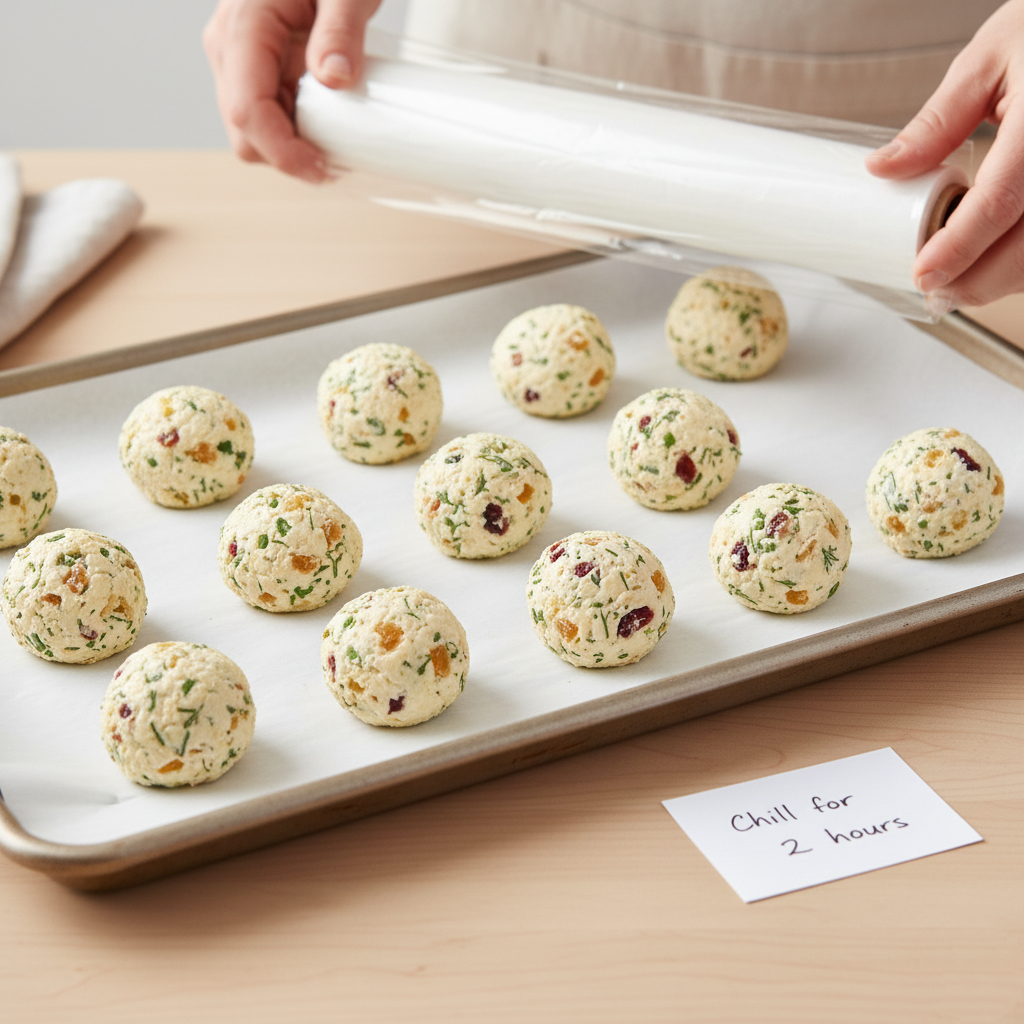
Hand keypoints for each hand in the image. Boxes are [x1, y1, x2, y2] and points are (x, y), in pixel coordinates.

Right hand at [204, 0, 380, 182]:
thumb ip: (341, 30)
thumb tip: (336, 79)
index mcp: (243, 26)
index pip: (247, 111)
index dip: (283, 152)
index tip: (323, 171)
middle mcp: (229, 47)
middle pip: (245, 133)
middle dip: (289, 155)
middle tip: (340, 159)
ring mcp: (237, 60)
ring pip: (254, 132)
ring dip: (294, 145)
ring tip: (339, 136)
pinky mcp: (255, 68)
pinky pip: (268, 115)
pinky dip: (297, 130)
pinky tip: (329, 123)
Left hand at [866, 0, 1023, 311]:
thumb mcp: (990, 59)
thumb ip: (938, 121)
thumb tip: (883, 167)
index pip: (1000, 202)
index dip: (958, 247)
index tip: (922, 274)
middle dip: (976, 282)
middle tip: (933, 290)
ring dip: (1000, 281)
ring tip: (955, 285)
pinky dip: (1022, 264)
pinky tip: (992, 265)